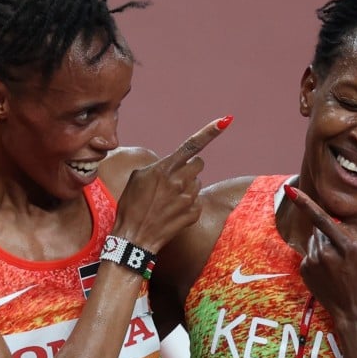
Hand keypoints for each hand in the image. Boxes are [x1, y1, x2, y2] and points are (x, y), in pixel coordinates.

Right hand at [113, 116, 230, 252]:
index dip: (209, 132)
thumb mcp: (137, 178)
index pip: (191, 145)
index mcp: (164, 168)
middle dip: (190, 168)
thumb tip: (172, 164)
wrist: (134, 237)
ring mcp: (188, 198)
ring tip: (169, 199)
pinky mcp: (193, 213)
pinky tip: (173, 212)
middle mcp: (179, 181)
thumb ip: (158, 167)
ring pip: (198, 183)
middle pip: (198, 164)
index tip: (225, 121)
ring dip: (187, 187)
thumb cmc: (131, 206)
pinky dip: (188, 205)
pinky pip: (197, 202)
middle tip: (176, 178)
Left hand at [284, 186, 356, 322]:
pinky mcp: (304, 270)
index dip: (306, 203)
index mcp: (346, 247)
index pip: (323, 220)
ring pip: (314, 240)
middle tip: (343, 253)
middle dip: (329, 234)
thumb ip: (353, 232)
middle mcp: (326, 254)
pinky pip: (309, 253)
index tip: (290, 191)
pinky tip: (328, 271)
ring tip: (336, 264)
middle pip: (320, 229)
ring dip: (323, 245)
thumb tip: (335, 221)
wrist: (352, 308)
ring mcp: (312, 263)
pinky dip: (317, 258)